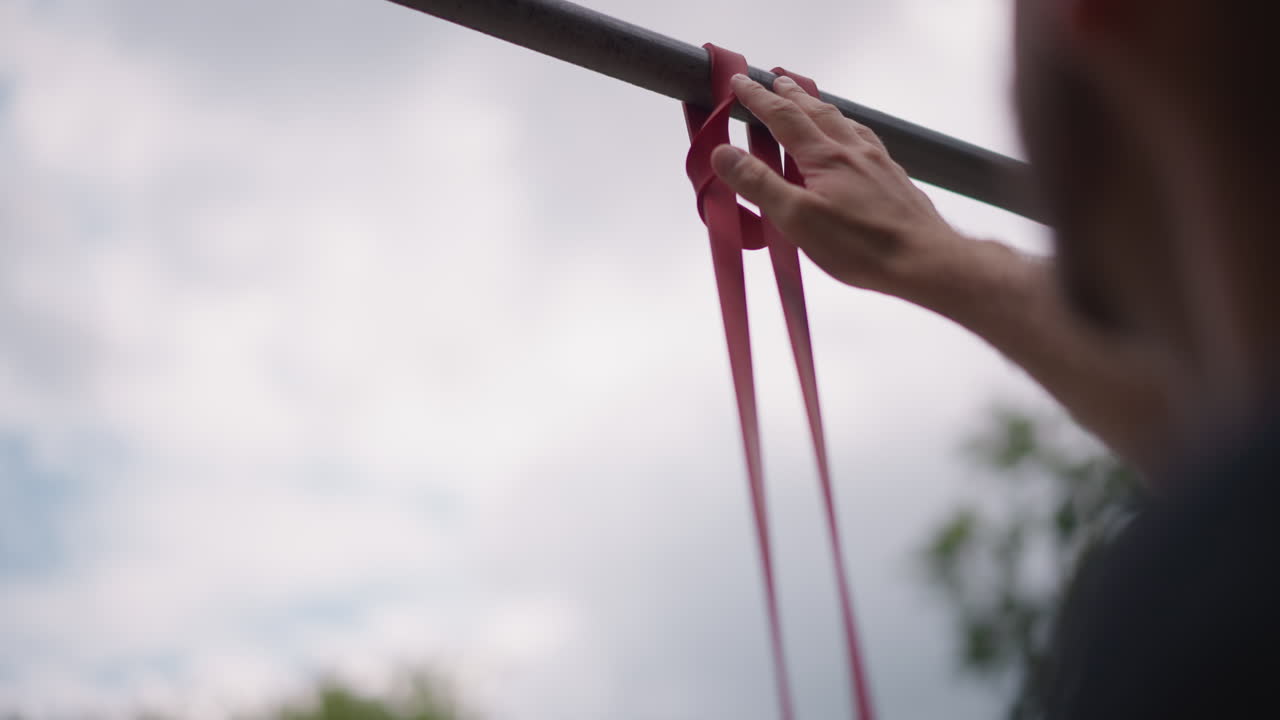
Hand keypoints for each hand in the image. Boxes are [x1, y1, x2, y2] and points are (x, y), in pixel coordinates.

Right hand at [711, 73, 967, 297]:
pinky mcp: (893, 179)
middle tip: (774, 80)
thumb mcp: (797, 219)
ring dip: (820, 107)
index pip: (783, 117)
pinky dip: (848, 129)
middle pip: (816, 111)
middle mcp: (852, 150)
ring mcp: (877, 162)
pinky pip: (865, 140)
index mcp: (824, 156)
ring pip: (844, 123)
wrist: (925, 259)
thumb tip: (724, 152)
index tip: (739, 82)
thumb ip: (759, 184)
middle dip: (791, 94)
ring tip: (809, 102)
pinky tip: (853, 140)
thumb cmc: (862, 246)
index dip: (757, 98)